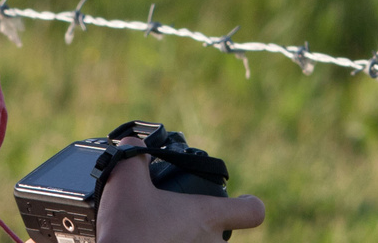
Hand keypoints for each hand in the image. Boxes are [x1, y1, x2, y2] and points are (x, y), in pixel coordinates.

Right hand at [96, 138, 264, 242]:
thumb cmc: (126, 230)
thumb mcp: (125, 180)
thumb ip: (134, 156)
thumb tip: (133, 144)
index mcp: (207, 216)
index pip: (252, 211)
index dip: (248, 203)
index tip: (242, 200)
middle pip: (224, 235)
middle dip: (205, 227)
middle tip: (177, 219)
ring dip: (188, 240)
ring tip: (160, 234)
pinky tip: (152, 242)